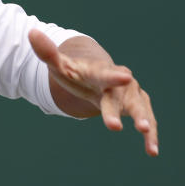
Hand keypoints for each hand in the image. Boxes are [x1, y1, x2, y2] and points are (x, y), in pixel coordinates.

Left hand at [28, 29, 158, 156]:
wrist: (97, 76)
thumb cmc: (77, 72)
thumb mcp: (60, 64)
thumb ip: (47, 52)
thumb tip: (31, 32)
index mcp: (99, 71)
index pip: (105, 73)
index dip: (114, 75)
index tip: (125, 76)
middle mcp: (119, 82)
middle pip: (118, 96)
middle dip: (118, 110)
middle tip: (116, 126)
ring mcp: (131, 94)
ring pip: (139, 108)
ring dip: (143, 120)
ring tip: (145, 135)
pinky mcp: (138, 107)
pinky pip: (147, 122)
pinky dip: (151, 136)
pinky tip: (153, 152)